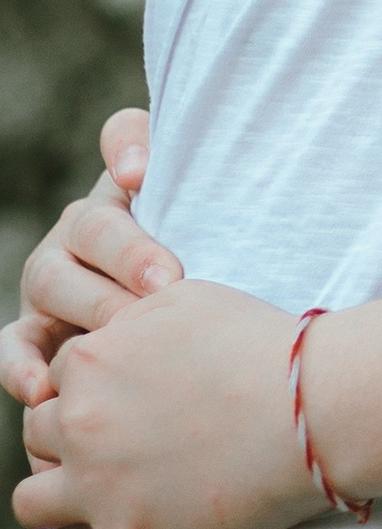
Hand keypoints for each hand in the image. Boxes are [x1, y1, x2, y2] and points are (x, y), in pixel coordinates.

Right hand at [1, 109, 178, 412]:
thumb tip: (134, 171)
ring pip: (53, 282)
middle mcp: (80, 227)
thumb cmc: (207, 261)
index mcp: (128, 185)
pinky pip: (15, 345)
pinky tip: (43, 387)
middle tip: (168, 281)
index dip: (129, 151)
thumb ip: (193, 173)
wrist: (185, 325)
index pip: (123, 140)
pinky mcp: (34, 332)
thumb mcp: (214, 217)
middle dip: (129, 255)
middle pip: (92, 228)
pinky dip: (21, 367)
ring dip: (89, 305)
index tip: (139, 176)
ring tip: (122, 327)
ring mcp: (51, 281)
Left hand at [15, 279, 319, 528]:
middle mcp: (81, 424)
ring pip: (29, 505)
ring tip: (92, 504)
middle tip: (115, 447)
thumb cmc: (263, 345)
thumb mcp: (188, 299)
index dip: (92, 387)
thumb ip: (133, 316)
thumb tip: (114, 332)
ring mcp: (99, 487)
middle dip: (67, 441)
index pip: (59, 377)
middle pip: (36, 436)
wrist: (315, 406)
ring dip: (54, 503)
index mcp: (91, 361)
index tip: (128, 399)